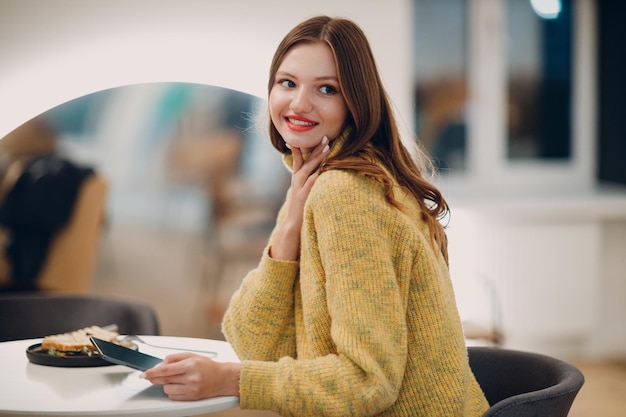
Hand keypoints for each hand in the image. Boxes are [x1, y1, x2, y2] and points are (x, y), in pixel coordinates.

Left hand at [142, 352, 240, 400]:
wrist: (222, 378)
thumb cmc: (208, 366)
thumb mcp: (192, 356)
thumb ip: (175, 358)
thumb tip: (160, 364)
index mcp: (190, 365)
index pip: (166, 369)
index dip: (153, 372)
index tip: (144, 373)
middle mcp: (191, 378)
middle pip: (165, 380)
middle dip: (155, 378)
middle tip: (149, 376)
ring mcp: (191, 389)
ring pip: (167, 389)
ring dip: (166, 384)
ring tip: (175, 379)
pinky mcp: (191, 398)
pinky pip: (173, 396)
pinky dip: (172, 391)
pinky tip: (178, 385)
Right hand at [270, 136, 329, 259]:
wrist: (293, 223)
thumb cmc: (300, 207)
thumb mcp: (302, 191)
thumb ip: (307, 181)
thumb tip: (317, 173)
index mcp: (296, 177)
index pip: (298, 158)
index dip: (301, 147)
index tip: (307, 136)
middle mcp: (297, 179)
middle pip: (307, 160)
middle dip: (316, 148)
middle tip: (325, 137)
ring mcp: (301, 186)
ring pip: (310, 167)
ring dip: (319, 156)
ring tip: (328, 147)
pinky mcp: (306, 193)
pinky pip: (314, 180)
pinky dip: (319, 172)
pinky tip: (326, 165)